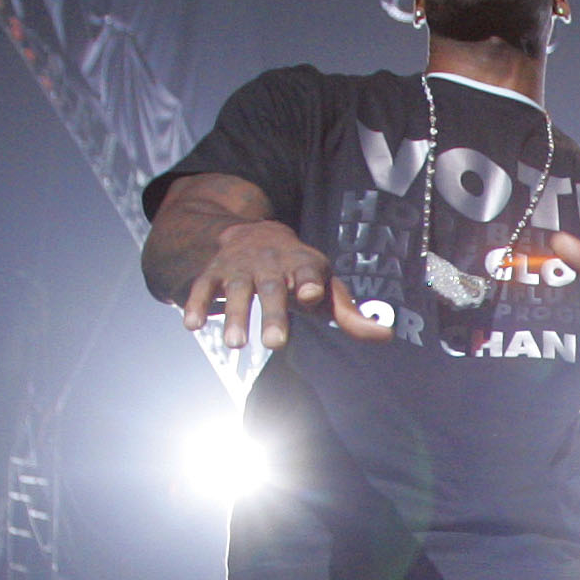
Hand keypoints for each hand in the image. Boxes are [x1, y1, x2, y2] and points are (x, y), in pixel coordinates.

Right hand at [182, 219, 392, 349]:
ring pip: (238, 290)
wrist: (254, 234)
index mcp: (303, 265)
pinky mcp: (214, 271)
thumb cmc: (300, 273)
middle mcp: (271, 263)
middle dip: (274, 315)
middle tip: (275, 344)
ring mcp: (241, 267)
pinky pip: (203, 286)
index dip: (311, 283)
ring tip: (236, 345)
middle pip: (273, 289)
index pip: (309, 272)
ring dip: (236, 316)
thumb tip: (387, 336)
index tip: (312, 295)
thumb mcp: (326, 287)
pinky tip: (192, 326)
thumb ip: (350, 315)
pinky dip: (197, 304)